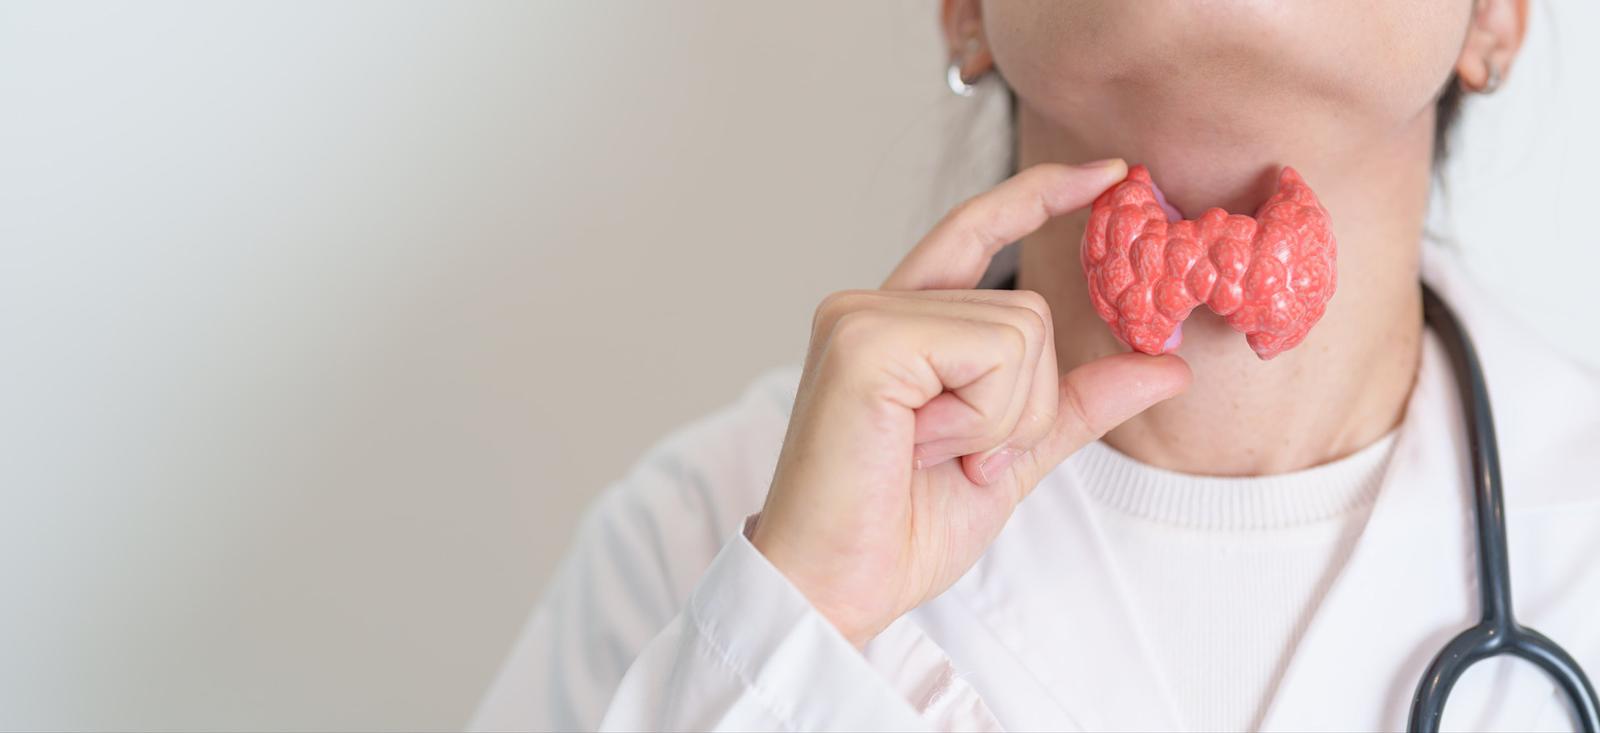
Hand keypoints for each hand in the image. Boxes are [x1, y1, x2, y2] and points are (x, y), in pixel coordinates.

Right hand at [750, 160, 1191, 647]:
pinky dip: (982, 417)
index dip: (1040, 195)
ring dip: (1002, 418)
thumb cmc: (900, 527)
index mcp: (898, 324)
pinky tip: (920, 446)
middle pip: (1027, 309)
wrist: (837, 589)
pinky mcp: (864, 340)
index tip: (1110, 172)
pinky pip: (992, 352)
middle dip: (1022, 405)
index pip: (976, 231)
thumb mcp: (1012, 456)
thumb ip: (1076, 403)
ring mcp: (861, 317)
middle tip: (958, 457)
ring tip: (932, 454)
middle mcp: (870, 306)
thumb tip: (1168, 367)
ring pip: (1020, 331)